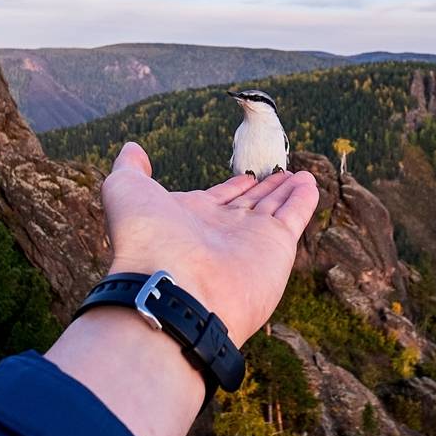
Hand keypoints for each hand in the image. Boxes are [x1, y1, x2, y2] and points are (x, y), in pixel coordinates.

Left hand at [102, 142, 318, 345]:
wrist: (171, 285)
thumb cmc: (144, 239)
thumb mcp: (126, 190)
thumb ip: (130, 168)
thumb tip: (132, 150)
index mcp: (191, 218)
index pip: (219, 197)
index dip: (234, 186)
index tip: (247, 175)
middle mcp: (222, 232)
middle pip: (250, 204)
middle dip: (266, 189)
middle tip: (281, 172)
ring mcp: (250, 241)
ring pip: (275, 208)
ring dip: (288, 191)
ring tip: (301, 175)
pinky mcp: (277, 247)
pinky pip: (294, 216)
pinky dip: (304, 200)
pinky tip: (309, 183)